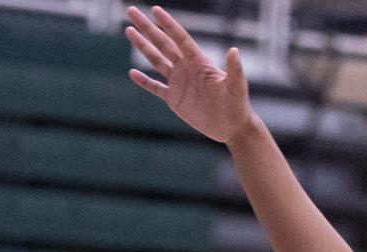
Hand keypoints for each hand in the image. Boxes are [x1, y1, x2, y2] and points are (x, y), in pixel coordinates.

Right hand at [125, 6, 254, 143]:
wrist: (230, 125)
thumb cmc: (237, 104)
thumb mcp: (235, 85)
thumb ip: (233, 69)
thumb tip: (234, 51)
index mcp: (198, 62)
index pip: (179, 38)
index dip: (167, 24)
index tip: (154, 10)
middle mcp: (186, 68)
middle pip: (162, 43)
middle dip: (147, 28)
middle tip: (132, 12)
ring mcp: (178, 82)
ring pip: (156, 60)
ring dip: (142, 46)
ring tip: (129, 32)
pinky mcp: (174, 99)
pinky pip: (155, 87)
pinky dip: (143, 81)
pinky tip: (132, 73)